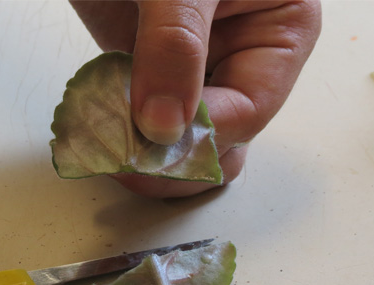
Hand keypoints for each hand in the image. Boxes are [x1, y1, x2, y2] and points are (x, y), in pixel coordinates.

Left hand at [71, 0, 321, 196]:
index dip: (202, 137)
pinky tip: (94, 135)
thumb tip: (164, 125)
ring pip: (185, 142)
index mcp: (279, 30)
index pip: (249, 108)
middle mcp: (243, 58)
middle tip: (124, 164)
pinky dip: (120, 134)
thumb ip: (176, 43)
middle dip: (175, 160)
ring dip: (146, 156)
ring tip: (104, 152)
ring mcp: (196, 70)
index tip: (151, 146)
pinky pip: (146, 121)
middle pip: (223, 139)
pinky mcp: (153, 73)